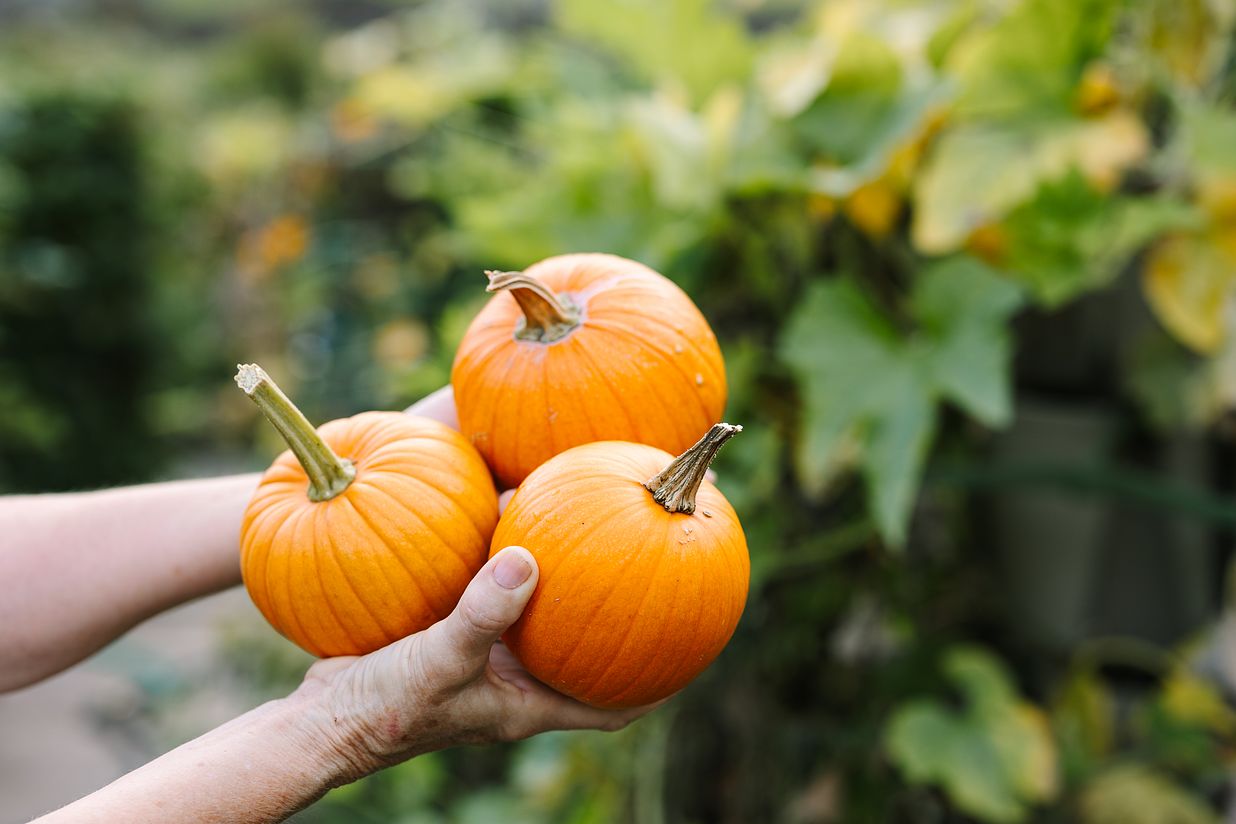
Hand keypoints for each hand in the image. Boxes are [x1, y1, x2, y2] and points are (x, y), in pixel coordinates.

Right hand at [291, 547, 656, 782]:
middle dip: (617, 621)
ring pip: (539, 622)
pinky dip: (508, 570)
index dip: (656, 686)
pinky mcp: (451, 637)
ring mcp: (483, 662)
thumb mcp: (439, 659)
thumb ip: (483, 612)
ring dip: (563, 587)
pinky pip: (494, 600)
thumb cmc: (384, 708)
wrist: (320, 720)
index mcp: (527, 706)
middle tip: (650, 566)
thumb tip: (531, 558)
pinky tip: (512, 523)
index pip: (611, 707)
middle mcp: (513, 685)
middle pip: (583, 654)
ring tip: (593, 534)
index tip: (693, 648)